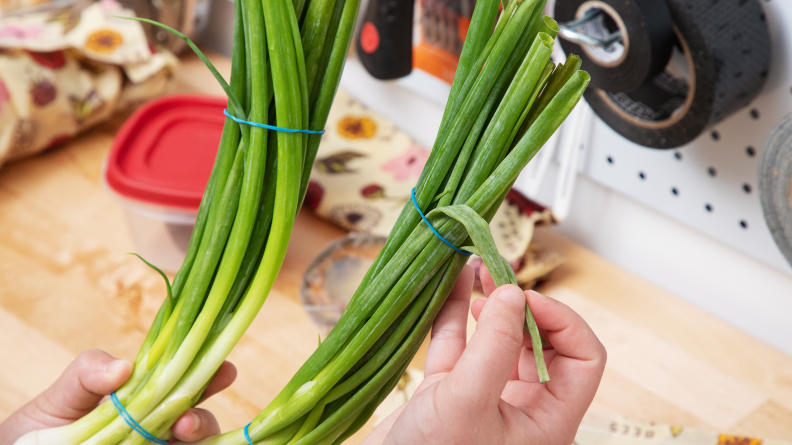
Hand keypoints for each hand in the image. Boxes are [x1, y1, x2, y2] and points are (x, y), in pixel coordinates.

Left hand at [0, 349, 235, 444]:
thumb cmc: (39, 430)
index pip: (184, 383)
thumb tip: (124, 367)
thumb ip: (88, 374)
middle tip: (187, 422)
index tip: (225, 370)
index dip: (209, 375)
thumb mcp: (60, 397)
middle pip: (198, 421)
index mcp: (143, 399)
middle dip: (203, 418)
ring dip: (195, 438)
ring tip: (178, 435)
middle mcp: (156, 428)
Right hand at [363, 265, 605, 444]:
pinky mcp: (448, 392)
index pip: (582, 359)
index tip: (526, 297)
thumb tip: (513, 293)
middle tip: (500, 275)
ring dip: (491, 303)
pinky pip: (459, 344)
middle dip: (523, 305)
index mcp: (547, 421)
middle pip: (541, 343)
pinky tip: (456, 282)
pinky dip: (457, 313)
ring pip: (498, 340)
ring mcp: (484, 397)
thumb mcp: (468, 403)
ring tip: (478, 269)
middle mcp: (522, 408)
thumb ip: (494, 346)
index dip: (561, 321)